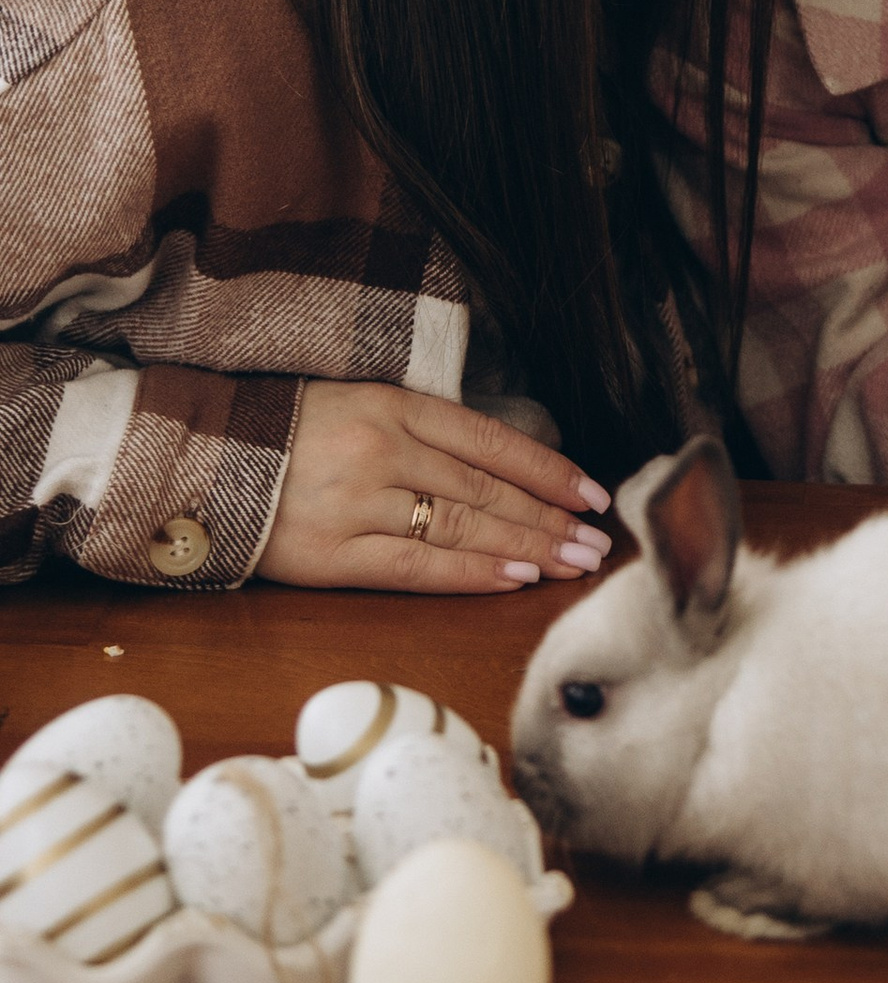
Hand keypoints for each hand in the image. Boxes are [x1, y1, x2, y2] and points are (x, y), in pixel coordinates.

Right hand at [257, 384, 613, 594]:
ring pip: (461, 528)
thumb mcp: (360, 403)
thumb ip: (423, 430)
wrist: (195, 457)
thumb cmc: (287, 430)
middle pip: (486, 490)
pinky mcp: (330, 555)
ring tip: (571, 563)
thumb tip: (501, 467)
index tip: (592, 493)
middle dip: (550, 519)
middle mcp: (382, 450)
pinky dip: (471, 574)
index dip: (548, 470)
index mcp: (393, 405)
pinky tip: (514, 579)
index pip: (492, 441)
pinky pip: (416, 567)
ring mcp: (357, 504)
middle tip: (597, 542)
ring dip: (525, 548)